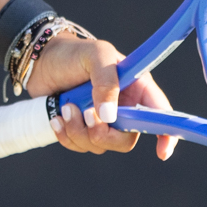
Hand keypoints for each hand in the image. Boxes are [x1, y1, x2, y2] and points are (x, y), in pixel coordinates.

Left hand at [23, 34, 178, 160]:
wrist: (41, 61)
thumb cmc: (73, 53)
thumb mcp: (95, 55)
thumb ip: (106, 81)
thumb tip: (109, 117)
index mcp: (137, 88)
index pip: (160, 114)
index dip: (166, 135)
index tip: (161, 153)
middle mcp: (123, 108)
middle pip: (126, 140)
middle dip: (104, 134)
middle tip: (86, 114)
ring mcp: (102, 121)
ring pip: (100, 145)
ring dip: (79, 131)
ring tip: (65, 107)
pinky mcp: (82, 129)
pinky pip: (80, 146)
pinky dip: (66, 136)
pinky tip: (57, 118)